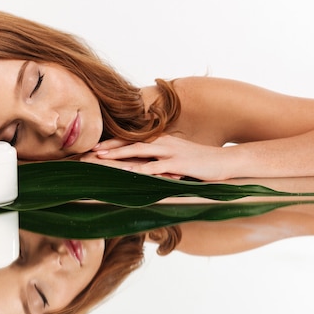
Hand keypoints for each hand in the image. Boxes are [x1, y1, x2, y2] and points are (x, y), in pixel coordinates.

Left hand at [87, 135, 229, 180]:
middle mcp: (162, 143)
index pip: (131, 141)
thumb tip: (143, 170)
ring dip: (118, 155)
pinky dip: (141, 170)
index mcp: (160, 142)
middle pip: (130, 144)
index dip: (111, 144)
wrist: (225, 161)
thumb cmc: (200, 162)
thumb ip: (159, 162)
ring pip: (139, 152)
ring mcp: (170, 153)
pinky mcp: (179, 164)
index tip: (92, 149)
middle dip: (108, 148)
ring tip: (100, 159)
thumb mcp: (176, 159)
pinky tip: (128, 173)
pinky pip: (157, 167)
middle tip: (88, 153)